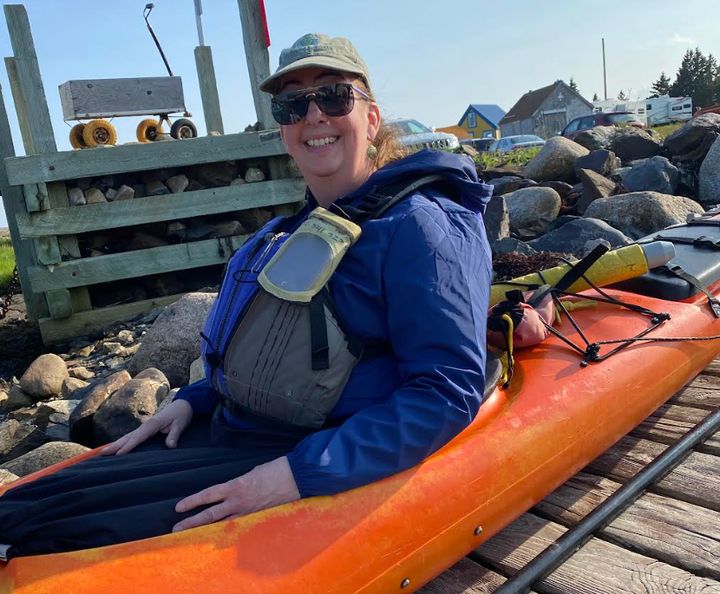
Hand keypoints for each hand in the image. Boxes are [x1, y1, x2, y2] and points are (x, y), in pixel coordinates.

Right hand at [102, 398, 193, 454]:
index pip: (138, 437)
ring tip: (101, 452)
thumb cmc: (182, 414)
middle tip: (100, 454)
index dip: (128, 446)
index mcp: (152, 424)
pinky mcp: (146, 429)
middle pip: (128, 437)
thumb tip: (170, 446)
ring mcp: (145, 427)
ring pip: (127, 437)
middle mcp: (146, 425)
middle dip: (114, 445)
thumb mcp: (181, 424)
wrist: (184, 404)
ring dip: (115, 444)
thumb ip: (174, 435)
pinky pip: (132, 437)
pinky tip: (116, 448)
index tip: (118, 454)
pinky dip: (122, 443)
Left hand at [172, 456, 299, 531]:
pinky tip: (218, 539)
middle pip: (210, 515)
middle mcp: (239, 501)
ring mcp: (248, 512)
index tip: (179, 508)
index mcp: (236, 485)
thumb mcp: (252, 472)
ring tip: (191, 537)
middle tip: (176, 529)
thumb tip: (234, 490)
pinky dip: (226, 532)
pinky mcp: (257, 517)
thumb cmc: (275, 469)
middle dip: (191, 522)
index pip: (208, 495)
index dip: (192, 501)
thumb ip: (239, 483)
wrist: (296, 476)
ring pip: (221, 524)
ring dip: (205, 530)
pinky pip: (238, 527)